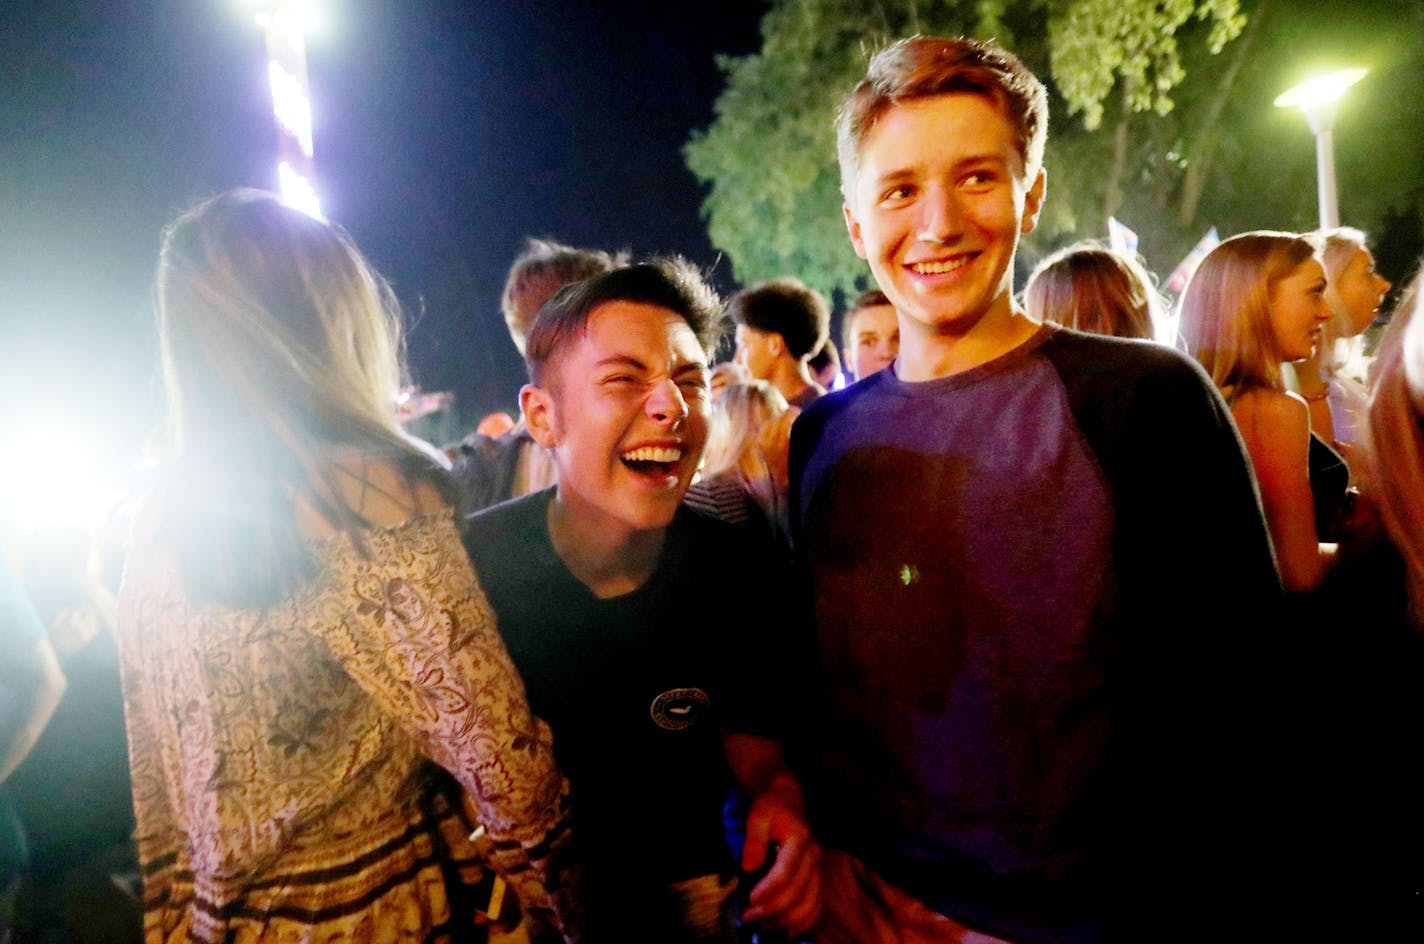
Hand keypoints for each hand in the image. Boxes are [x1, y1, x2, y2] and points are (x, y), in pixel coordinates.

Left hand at [740, 782, 821, 933]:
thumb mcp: (758, 814)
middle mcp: (814, 858)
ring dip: (784, 921)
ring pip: (808, 906)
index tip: (749, 900)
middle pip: (797, 894)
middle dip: (771, 910)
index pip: (786, 872)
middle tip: (748, 917)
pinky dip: (802, 923)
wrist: (790, 802)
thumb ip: (754, 839)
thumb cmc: (772, 807)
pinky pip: (816, 908)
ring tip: (761, 925)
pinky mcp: (818, 880)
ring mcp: (818, 870)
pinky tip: (785, 930)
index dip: (768, 890)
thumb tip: (749, 866)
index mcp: (800, 840)